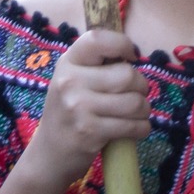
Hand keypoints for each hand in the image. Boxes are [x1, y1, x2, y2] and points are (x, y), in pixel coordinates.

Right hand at [21, 29, 150, 191]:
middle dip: (141, 86)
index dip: (122, 44)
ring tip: (138, 113)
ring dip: (144, 109)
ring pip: (134, 102)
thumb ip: (96, 64)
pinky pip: (132, 126)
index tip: (131, 57)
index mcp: (67, 63)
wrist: (49, 154)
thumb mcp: (72, 80)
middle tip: (136, 94)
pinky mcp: (90, 132)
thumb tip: (132, 53)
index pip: (98, 39)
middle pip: (127, 75)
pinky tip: (137, 128)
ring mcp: (79, 108)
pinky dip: (142, 128)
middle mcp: (70, 82)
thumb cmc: (68, 112)